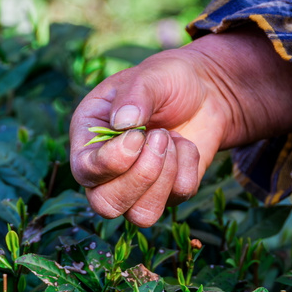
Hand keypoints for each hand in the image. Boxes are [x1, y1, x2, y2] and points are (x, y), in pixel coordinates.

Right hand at [69, 27, 291, 225]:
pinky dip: (188, 168)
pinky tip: (185, 145)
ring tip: (172, 140)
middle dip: (140, 177)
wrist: (207, 91)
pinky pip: (177, 198)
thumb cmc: (168, 80)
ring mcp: (138, 186)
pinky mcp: (169, 194)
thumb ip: (135, 96)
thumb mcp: (150, 76)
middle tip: (161, 137)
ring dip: (164, 178)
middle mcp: (108, 169)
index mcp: (89, 138)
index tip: (138, 135)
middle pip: (107, 205)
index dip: (112, 162)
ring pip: (141, 215)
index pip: (84, 171)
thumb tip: (124, 123)